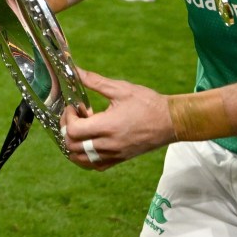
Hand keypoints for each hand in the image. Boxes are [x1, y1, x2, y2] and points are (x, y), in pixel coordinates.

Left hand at [59, 68, 174, 170]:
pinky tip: (89, 141)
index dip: (68, 117)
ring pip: (79, 159)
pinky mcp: (118, 160)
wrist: (170, 121)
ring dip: (72, 144)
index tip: (74, 106)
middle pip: (72, 146)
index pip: (73, 131)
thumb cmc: (147, 103)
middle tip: (74, 115)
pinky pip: (93, 166)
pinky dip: (84, 156)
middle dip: (67, 129)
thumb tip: (76, 71)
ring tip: (81, 127)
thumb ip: (96, 81)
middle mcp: (108, 145)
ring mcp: (112, 155)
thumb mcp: (121, 89)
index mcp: (108, 126)